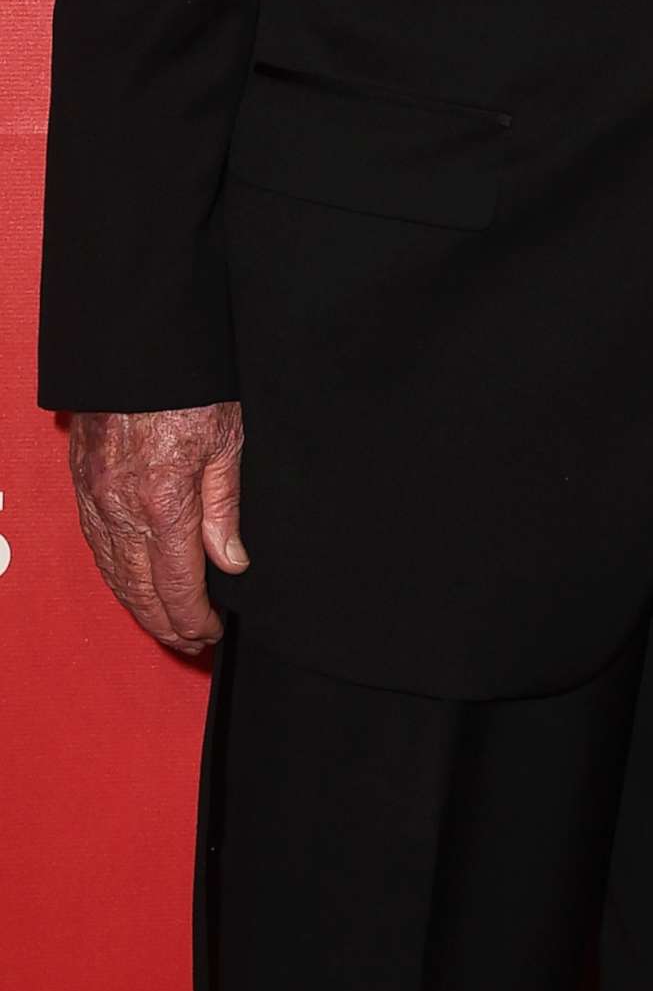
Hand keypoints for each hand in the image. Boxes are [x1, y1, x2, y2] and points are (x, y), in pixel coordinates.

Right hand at [69, 403, 247, 655]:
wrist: (134, 349)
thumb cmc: (187, 385)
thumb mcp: (226, 441)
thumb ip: (225, 507)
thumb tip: (231, 562)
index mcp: (163, 504)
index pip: (178, 586)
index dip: (194, 618)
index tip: (211, 631)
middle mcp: (122, 511)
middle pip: (140, 592)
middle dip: (167, 624)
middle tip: (192, 641)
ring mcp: (96, 500)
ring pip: (113, 576)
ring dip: (139, 608)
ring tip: (167, 623)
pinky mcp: (82, 486)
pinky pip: (97, 547)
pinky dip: (115, 576)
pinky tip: (131, 585)